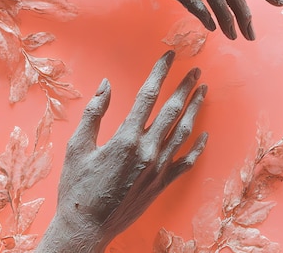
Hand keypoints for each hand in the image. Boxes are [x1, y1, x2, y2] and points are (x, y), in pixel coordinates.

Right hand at [37, 51, 207, 252]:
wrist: (86, 226)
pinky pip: (187, 162)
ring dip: (195, 109)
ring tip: (203, 91)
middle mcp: (147, 150)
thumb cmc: (77, 187)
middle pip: (172, 110)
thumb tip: (106, 85)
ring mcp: (158, 168)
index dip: (160, 72)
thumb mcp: (77, 147)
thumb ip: (93, 113)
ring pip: (184, 132)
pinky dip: (197, 147)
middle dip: (185, 87)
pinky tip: (204, 134)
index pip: (148, 96)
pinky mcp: (163, 183)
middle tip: (195, 70)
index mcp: (126, 138)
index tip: (169, 56)